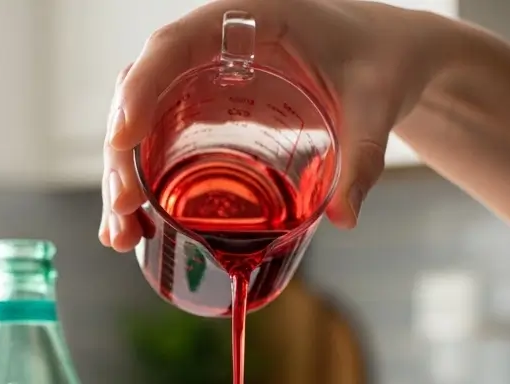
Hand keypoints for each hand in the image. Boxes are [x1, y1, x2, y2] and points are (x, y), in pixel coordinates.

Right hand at [99, 0, 458, 251]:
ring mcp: (206, 85)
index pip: (174, 44)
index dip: (141, 87)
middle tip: (124, 208)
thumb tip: (345, 217)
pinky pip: (164, 145)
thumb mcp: (374, 106)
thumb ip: (362, 157)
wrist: (389, 61)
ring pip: (146, 125)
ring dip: (125, 179)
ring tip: (120, 235)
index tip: (123, 136)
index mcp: (246, 19)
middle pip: (144, 92)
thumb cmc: (380, 63)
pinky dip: (147, 187)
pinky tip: (137, 229)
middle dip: (123, 153)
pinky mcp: (210, 118)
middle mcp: (213, 49)